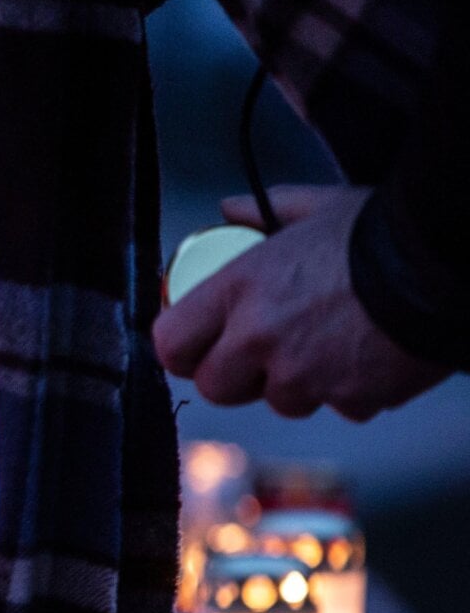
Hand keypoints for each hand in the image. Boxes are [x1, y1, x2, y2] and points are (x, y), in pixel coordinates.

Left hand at [154, 185, 449, 421]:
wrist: (447, 264)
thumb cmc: (381, 231)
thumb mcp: (316, 207)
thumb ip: (264, 212)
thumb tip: (228, 212)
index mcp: (239, 289)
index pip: (170, 343)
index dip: (181, 349)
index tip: (194, 345)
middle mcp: (260, 338)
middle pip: (215, 387)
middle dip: (234, 375)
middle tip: (260, 353)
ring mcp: (303, 376)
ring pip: (279, 401)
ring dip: (294, 383)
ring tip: (327, 344)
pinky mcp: (347, 400)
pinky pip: (335, 406)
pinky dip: (348, 389)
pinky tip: (368, 355)